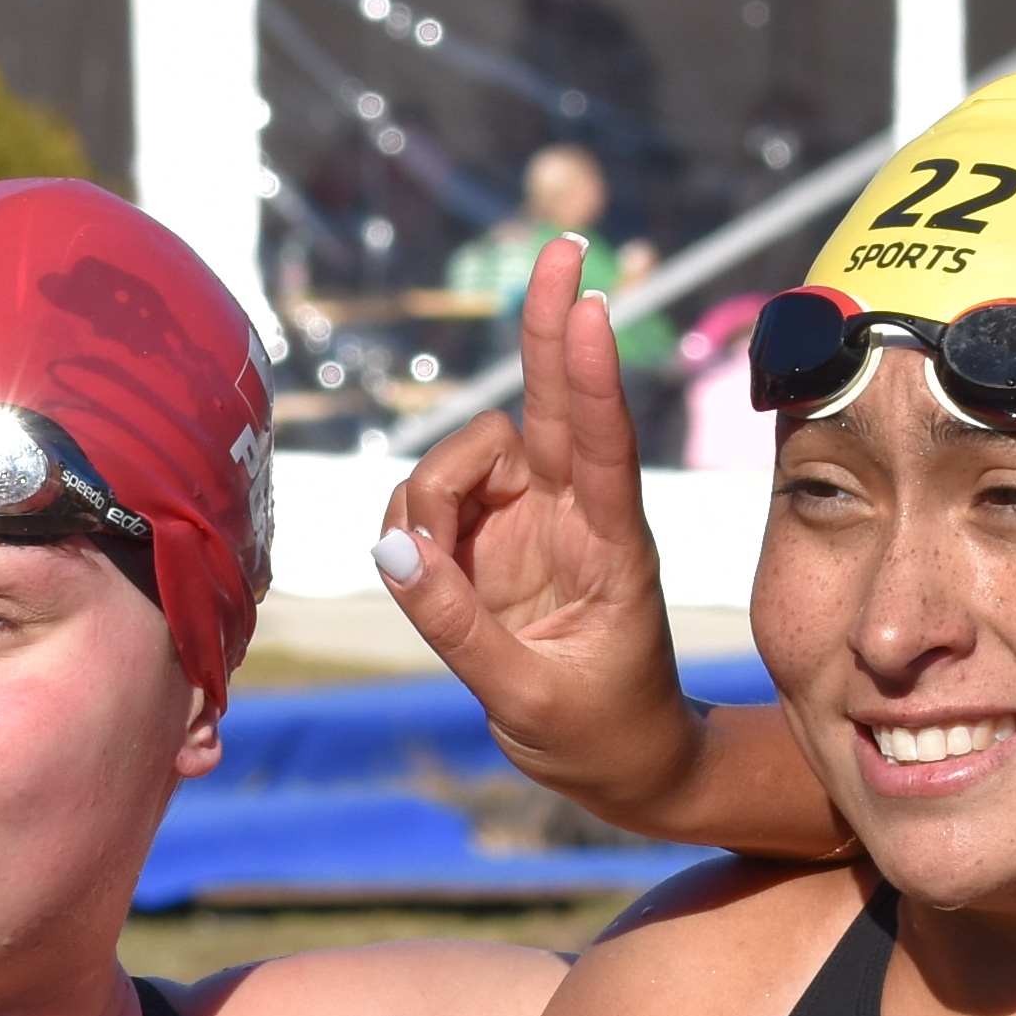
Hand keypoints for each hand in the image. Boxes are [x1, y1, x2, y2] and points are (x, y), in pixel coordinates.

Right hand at [377, 236, 712, 832]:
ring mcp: (531, 521)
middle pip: (553, 405)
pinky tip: (418, 569)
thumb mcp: (528, 699)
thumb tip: (391, 551)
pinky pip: (431, 503)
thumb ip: (457, 628)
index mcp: (615, 548)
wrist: (624, 765)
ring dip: (428, 497)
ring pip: (464, 459)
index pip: (601, 447)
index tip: (590, 309)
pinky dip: (411, 526)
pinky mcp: (493, 540)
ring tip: (425, 571)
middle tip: (560, 250)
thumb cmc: (600, 736)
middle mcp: (574, 516)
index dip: (589, 378)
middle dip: (549, 330)